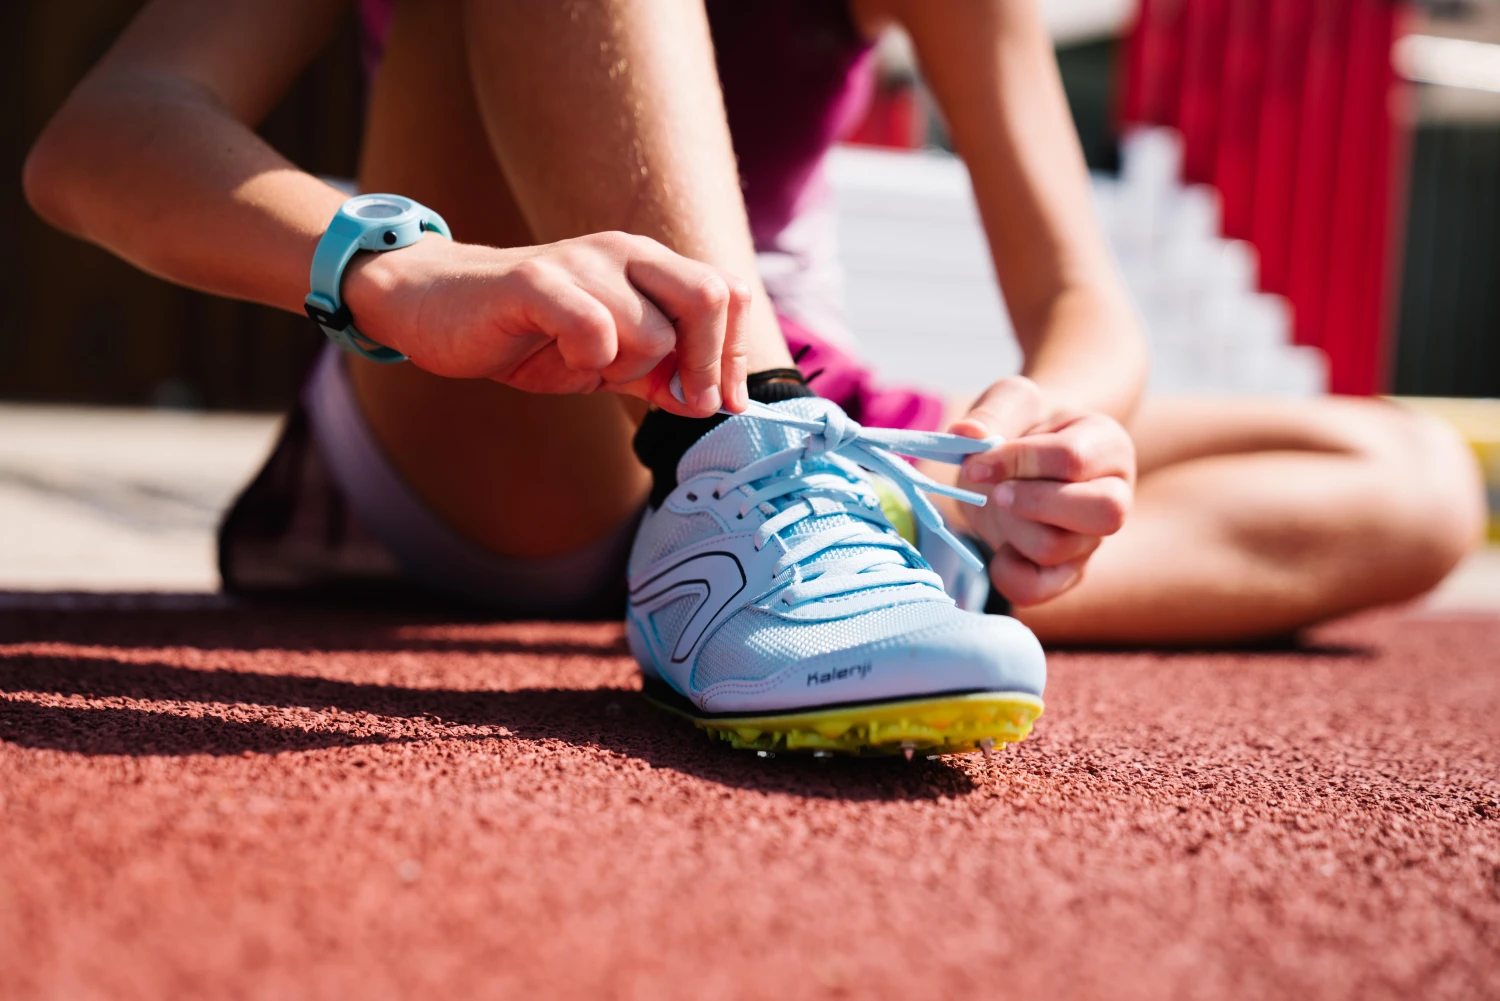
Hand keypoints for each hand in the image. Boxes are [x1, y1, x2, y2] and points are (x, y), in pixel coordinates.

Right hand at [343, 230, 750, 415]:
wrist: (439, 308)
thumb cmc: (531, 334)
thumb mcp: (610, 361)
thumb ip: (664, 376)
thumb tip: (720, 402)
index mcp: (649, 265)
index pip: (729, 292)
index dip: (735, 354)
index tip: (720, 402)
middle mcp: (624, 253)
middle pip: (709, 297)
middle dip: (705, 364)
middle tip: (675, 400)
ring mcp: (581, 263)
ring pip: (653, 332)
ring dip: (626, 370)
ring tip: (585, 365)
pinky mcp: (535, 283)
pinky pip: (594, 330)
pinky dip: (588, 362)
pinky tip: (563, 360)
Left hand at [947, 376, 1134, 605]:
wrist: (1015, 459)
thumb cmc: (1022, 424)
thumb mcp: (1012, 401)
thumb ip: (994, 411)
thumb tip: (966, 432)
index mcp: (1109, 446)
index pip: (1073, 458)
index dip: (1017, 461)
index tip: (975, 462)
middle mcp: (1115, 496)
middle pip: (1102, 513)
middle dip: (1034, 502)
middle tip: (997, 493)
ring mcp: (1092, 540)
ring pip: (1058, 548)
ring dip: (1011, 528)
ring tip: (998, 507)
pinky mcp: (1065, 573)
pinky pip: (1038, 589)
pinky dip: (1007, 574)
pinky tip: (999, 548)